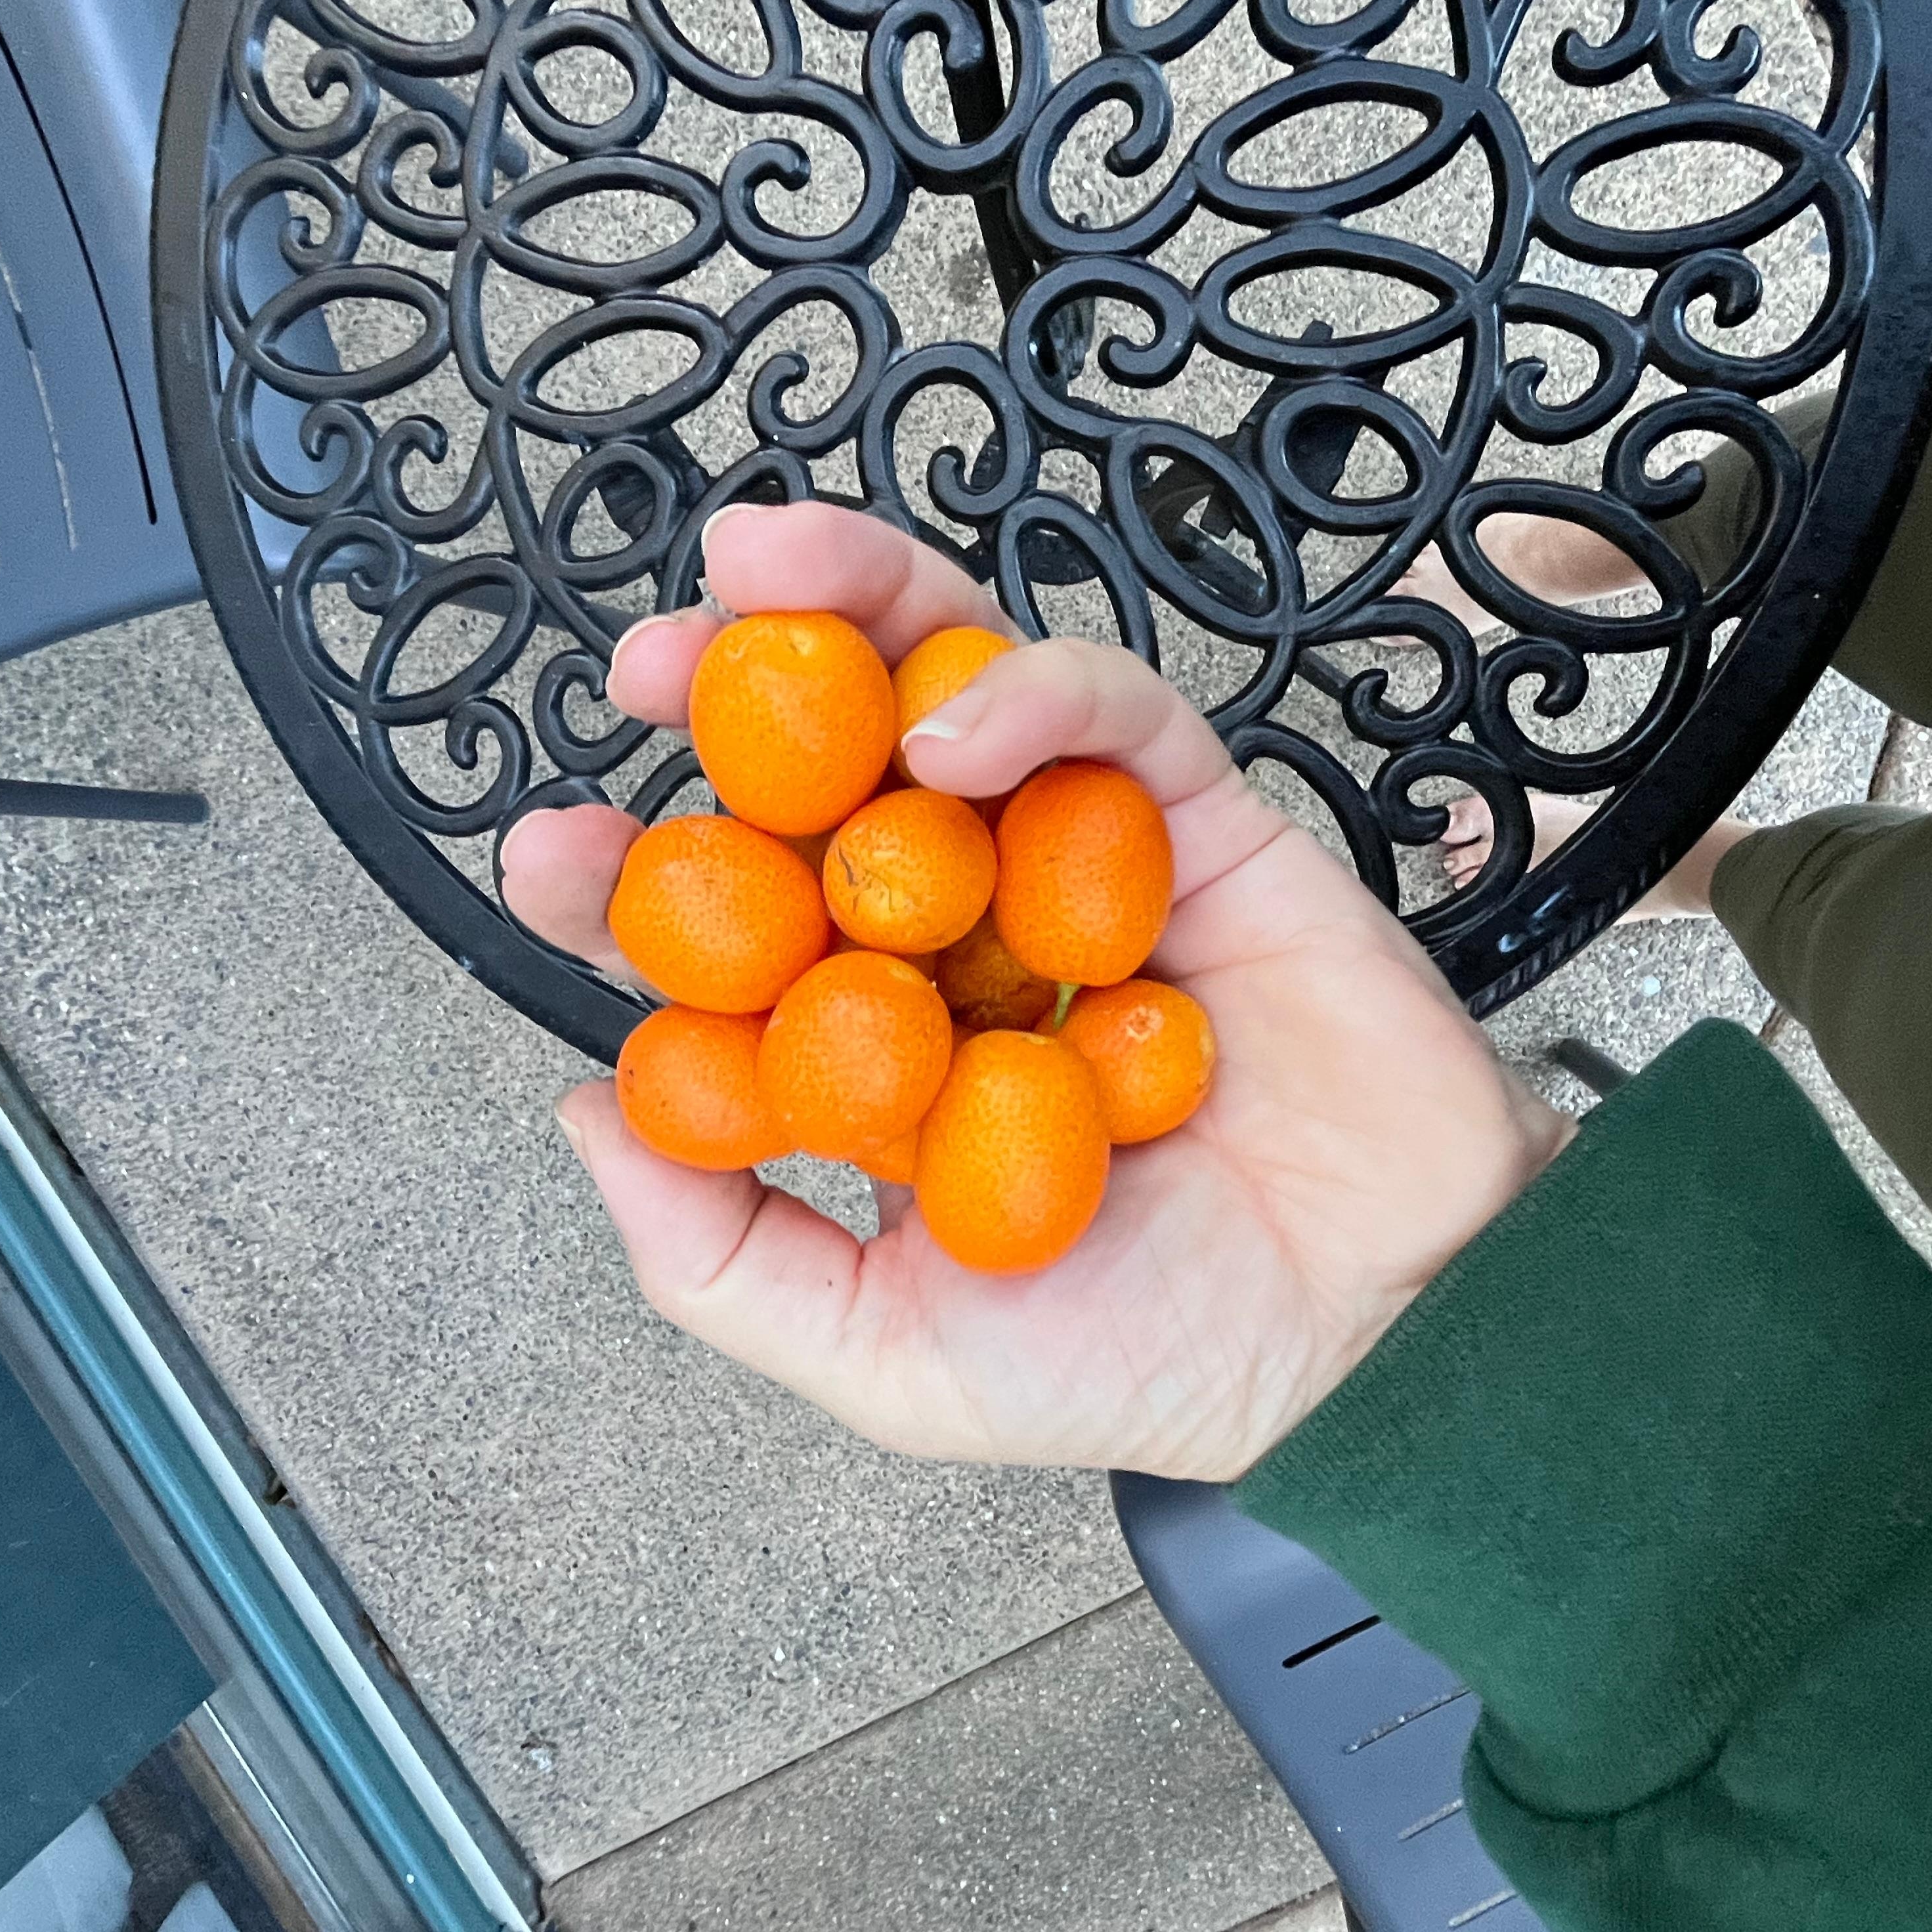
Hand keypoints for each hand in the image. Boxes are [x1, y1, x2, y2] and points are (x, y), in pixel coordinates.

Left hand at [504, 503, 1571, 1480]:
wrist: (1380, 1340)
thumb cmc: (1152, 1360)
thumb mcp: (893, 1356)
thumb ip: (727, 1262)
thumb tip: (582, 1118)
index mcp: (884, 1049)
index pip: (738, 938)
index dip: (635, 884)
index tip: (551, 858)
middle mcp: (972, 942)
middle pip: (834, 777)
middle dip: (734, 693)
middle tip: (653, 659)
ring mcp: (1085, 874)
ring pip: (962, 696)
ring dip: (862, 615)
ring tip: (763, 572)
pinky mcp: (1207, 829)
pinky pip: (1116, 719)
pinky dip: (1033, 690)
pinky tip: (957, 718)